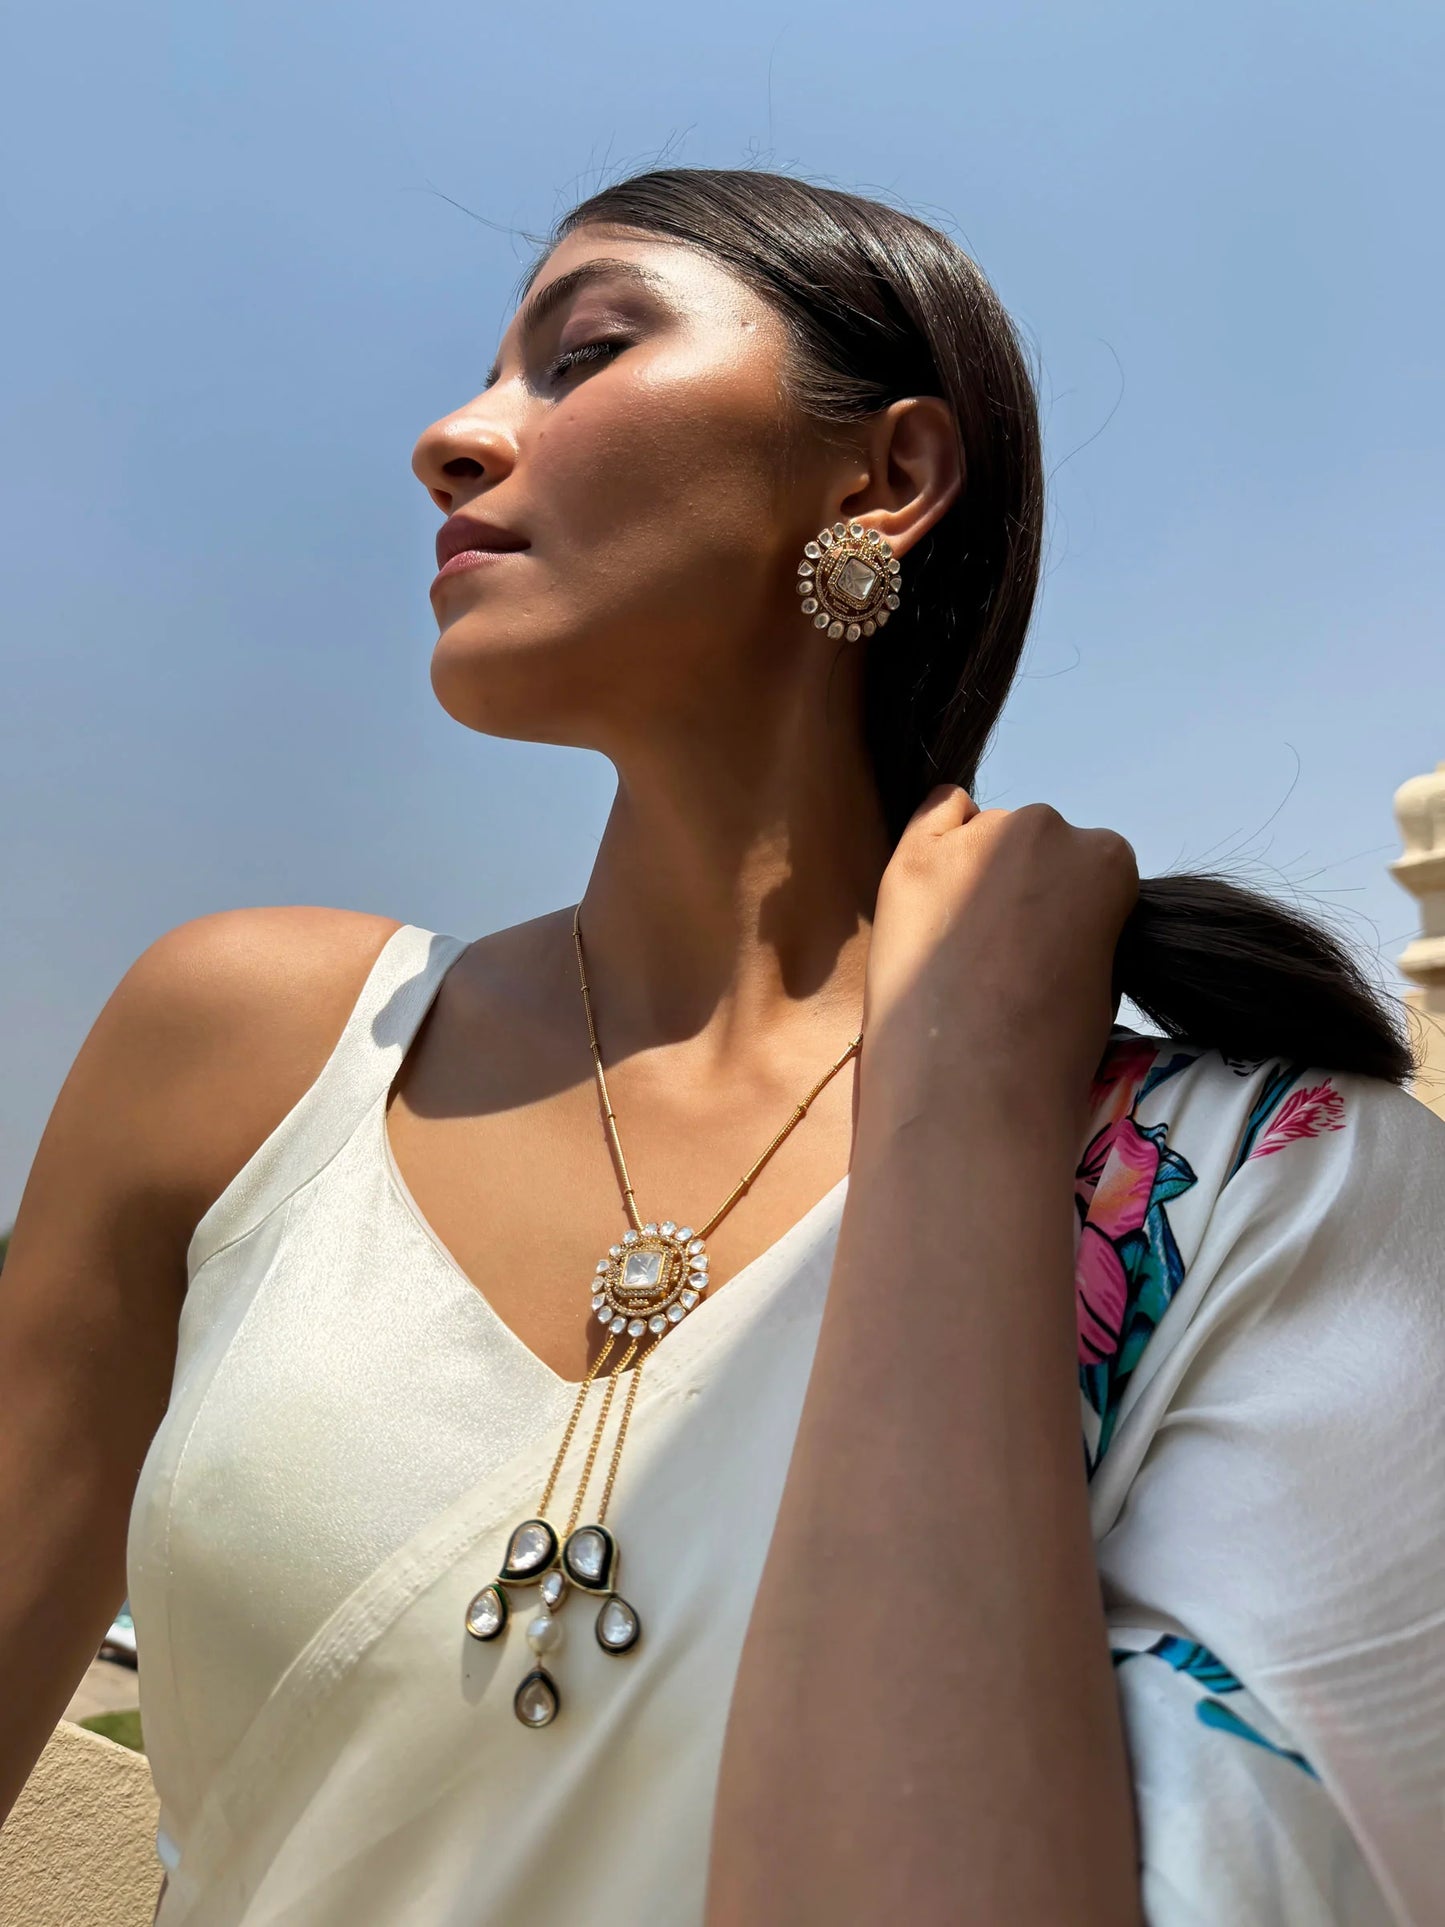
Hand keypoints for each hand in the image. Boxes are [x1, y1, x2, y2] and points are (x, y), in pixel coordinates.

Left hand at [861, 785, 1138, 1128]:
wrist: (971, 1089)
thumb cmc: (1046, 1053)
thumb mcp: (1103, 979)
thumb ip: (1086, 924)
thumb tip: (1055, 913)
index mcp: (1108, 859)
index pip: (1092, 864)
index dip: (1070, 912)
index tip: (1051, 950)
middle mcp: (1047, 828)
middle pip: (1037, 843)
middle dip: (1024, 886)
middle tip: (1001, 951)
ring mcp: (977, 835)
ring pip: (984, 834)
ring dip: (977, 872)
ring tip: (959, 944)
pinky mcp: (913, 856)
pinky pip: (935, 814)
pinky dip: (937, 843)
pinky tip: (933, 889)